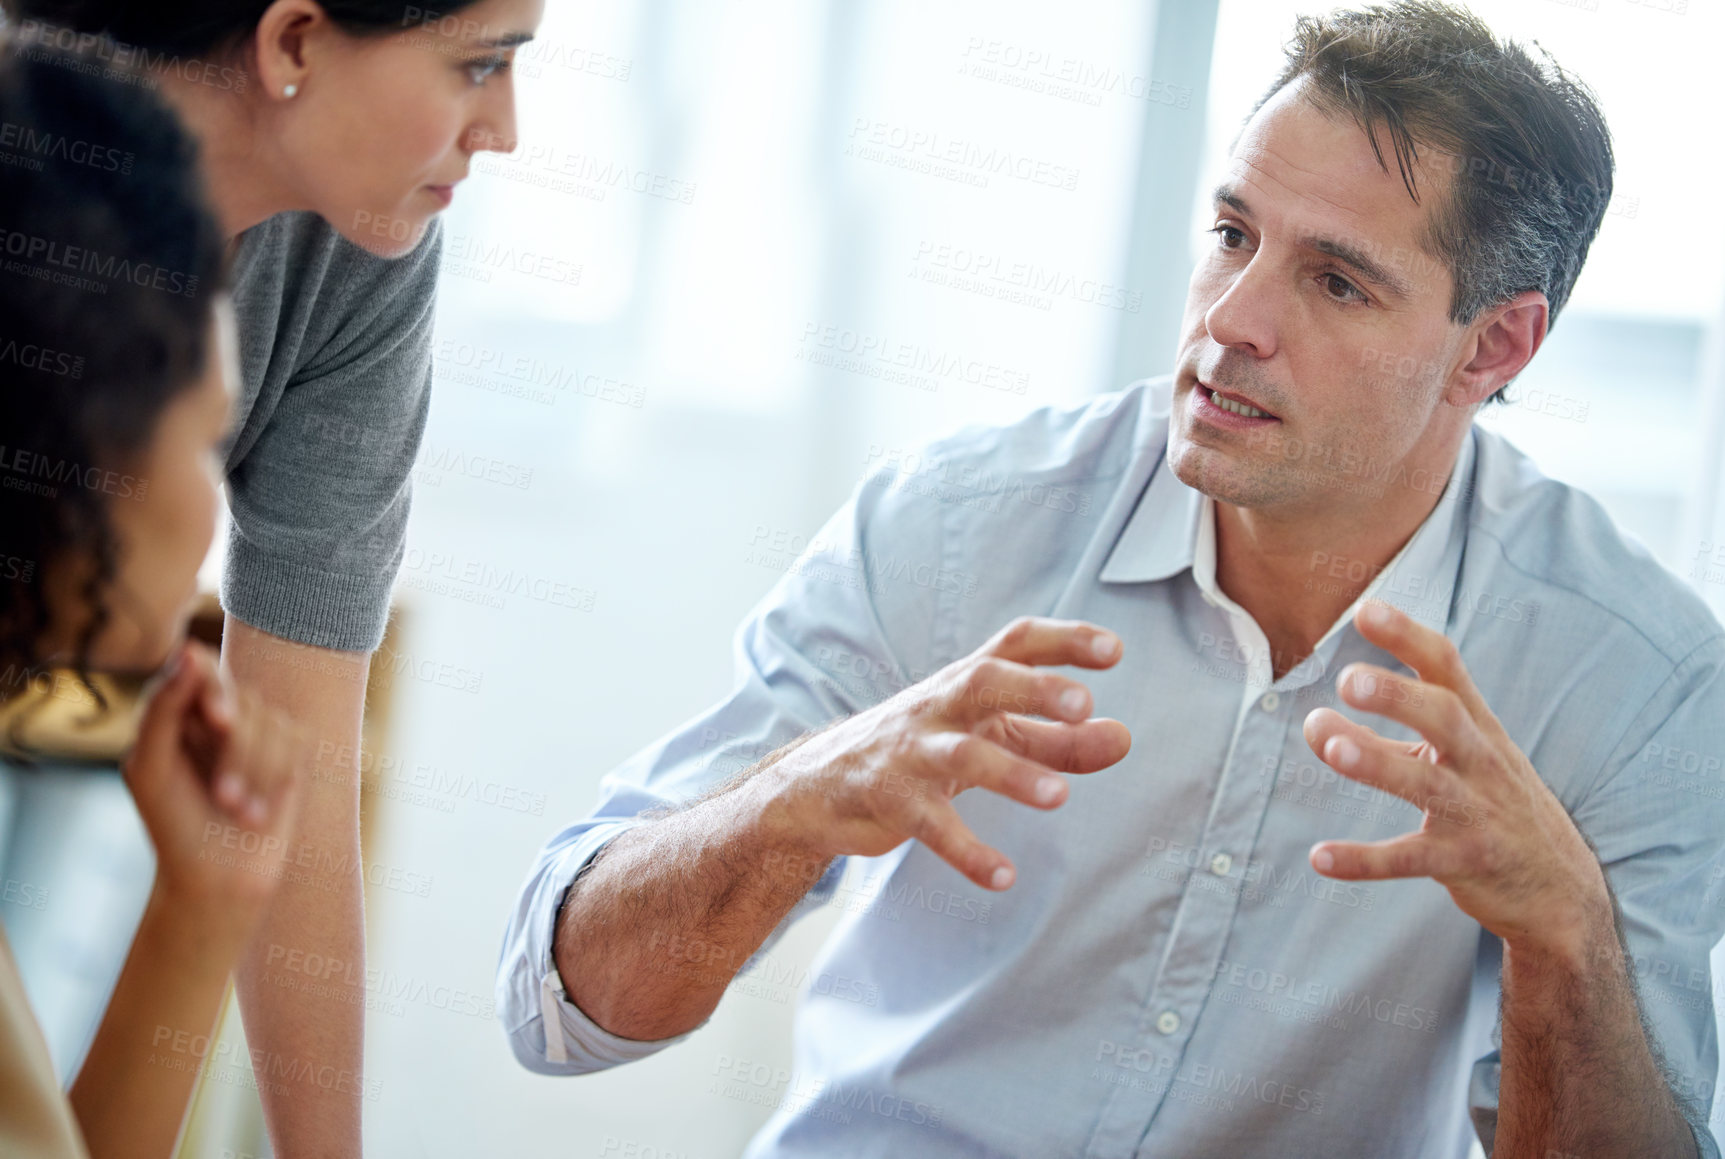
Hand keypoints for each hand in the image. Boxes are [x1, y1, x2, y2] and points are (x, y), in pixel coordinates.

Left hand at [123, 640, 305, 918]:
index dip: (214, 686)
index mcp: (174, 709)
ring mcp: (256, 729)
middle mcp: (215, 713)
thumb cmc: (173, 825)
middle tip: (223, 797)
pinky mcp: (290, 750)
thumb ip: (163, 707)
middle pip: (240, 696)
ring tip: (235, 812)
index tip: (220, 720)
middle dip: (235, 751)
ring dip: (254, 774)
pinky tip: (258, 812)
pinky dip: (276, 779)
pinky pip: (296, 739)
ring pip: (271, 719)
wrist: (219, 878)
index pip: (199, 666)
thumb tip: (189, 650)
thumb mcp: (150, 767)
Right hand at [773, 617, 1131, 890]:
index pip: (1015, 644)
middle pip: (983, 680)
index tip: (1114, 649)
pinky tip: (1003, 876)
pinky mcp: (891, 801)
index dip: (1063, 641)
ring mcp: (911, 752)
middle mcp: (938, 707)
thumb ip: (1059, 741)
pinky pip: (932, 826)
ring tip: (1058, 798)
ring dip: (1011, 773)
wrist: (822, 786)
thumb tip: (1124, 739)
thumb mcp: (990, 738)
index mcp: (967, 684)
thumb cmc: (924, 750)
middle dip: (1033, 688)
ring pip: (961, 755)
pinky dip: (967, 852)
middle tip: (1084, 703)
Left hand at [1302, 600, 1609, 953]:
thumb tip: (1320, 722)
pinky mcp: (1465, 863)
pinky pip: (1410, 860)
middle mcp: (1481, 762)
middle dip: (1398, 696)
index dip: (1407, 638)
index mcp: (1478, 727)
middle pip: (1444, 717)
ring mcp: (1477, 813)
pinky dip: (1364, 860)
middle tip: (1347, 680)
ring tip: (1328, 746)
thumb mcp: (1466, 756)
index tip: (1364, 610)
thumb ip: (1400, 736)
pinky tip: (1319, 858)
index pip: (1447, 668)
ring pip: (1426, 784)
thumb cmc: (1497, 804)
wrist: (1561, 887)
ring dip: (1376, 763)